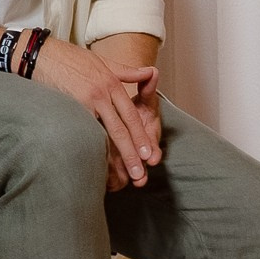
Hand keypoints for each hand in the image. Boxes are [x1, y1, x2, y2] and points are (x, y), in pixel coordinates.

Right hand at [22, 35, 162, 187]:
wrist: (39, 54)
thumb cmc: (68, 57)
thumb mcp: (101, 61)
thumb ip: (126, 71)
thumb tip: (150, 72)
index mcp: (111, 82)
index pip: (130, 114)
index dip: (140, 136)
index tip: (147, 154)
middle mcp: (102, 93)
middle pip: (121, 127)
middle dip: (132, 152)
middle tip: (140, 173)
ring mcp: (86, 101)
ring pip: (105, 133)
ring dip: (115, 156)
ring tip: (122, 175)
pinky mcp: (69, 107)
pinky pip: (85, 131)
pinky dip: (92, 148)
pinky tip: (97, 163)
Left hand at [103, 67, 161, 190]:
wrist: (111, 104)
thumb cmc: (126, 98)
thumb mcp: (137, 91)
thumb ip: (145, 84)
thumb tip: (152, 71)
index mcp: (147, 128)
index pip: (149, 140)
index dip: (151, 149)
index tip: (153, 159)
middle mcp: (140, 143)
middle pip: (140, 159)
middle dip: (140, 169)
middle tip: (139, 180)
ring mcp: (128, 151)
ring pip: (127, 167)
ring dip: (124, 177)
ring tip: (122, 187)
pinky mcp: (115, 158)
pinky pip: (113, 170)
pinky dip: (111, 177)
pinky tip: (106, 186)